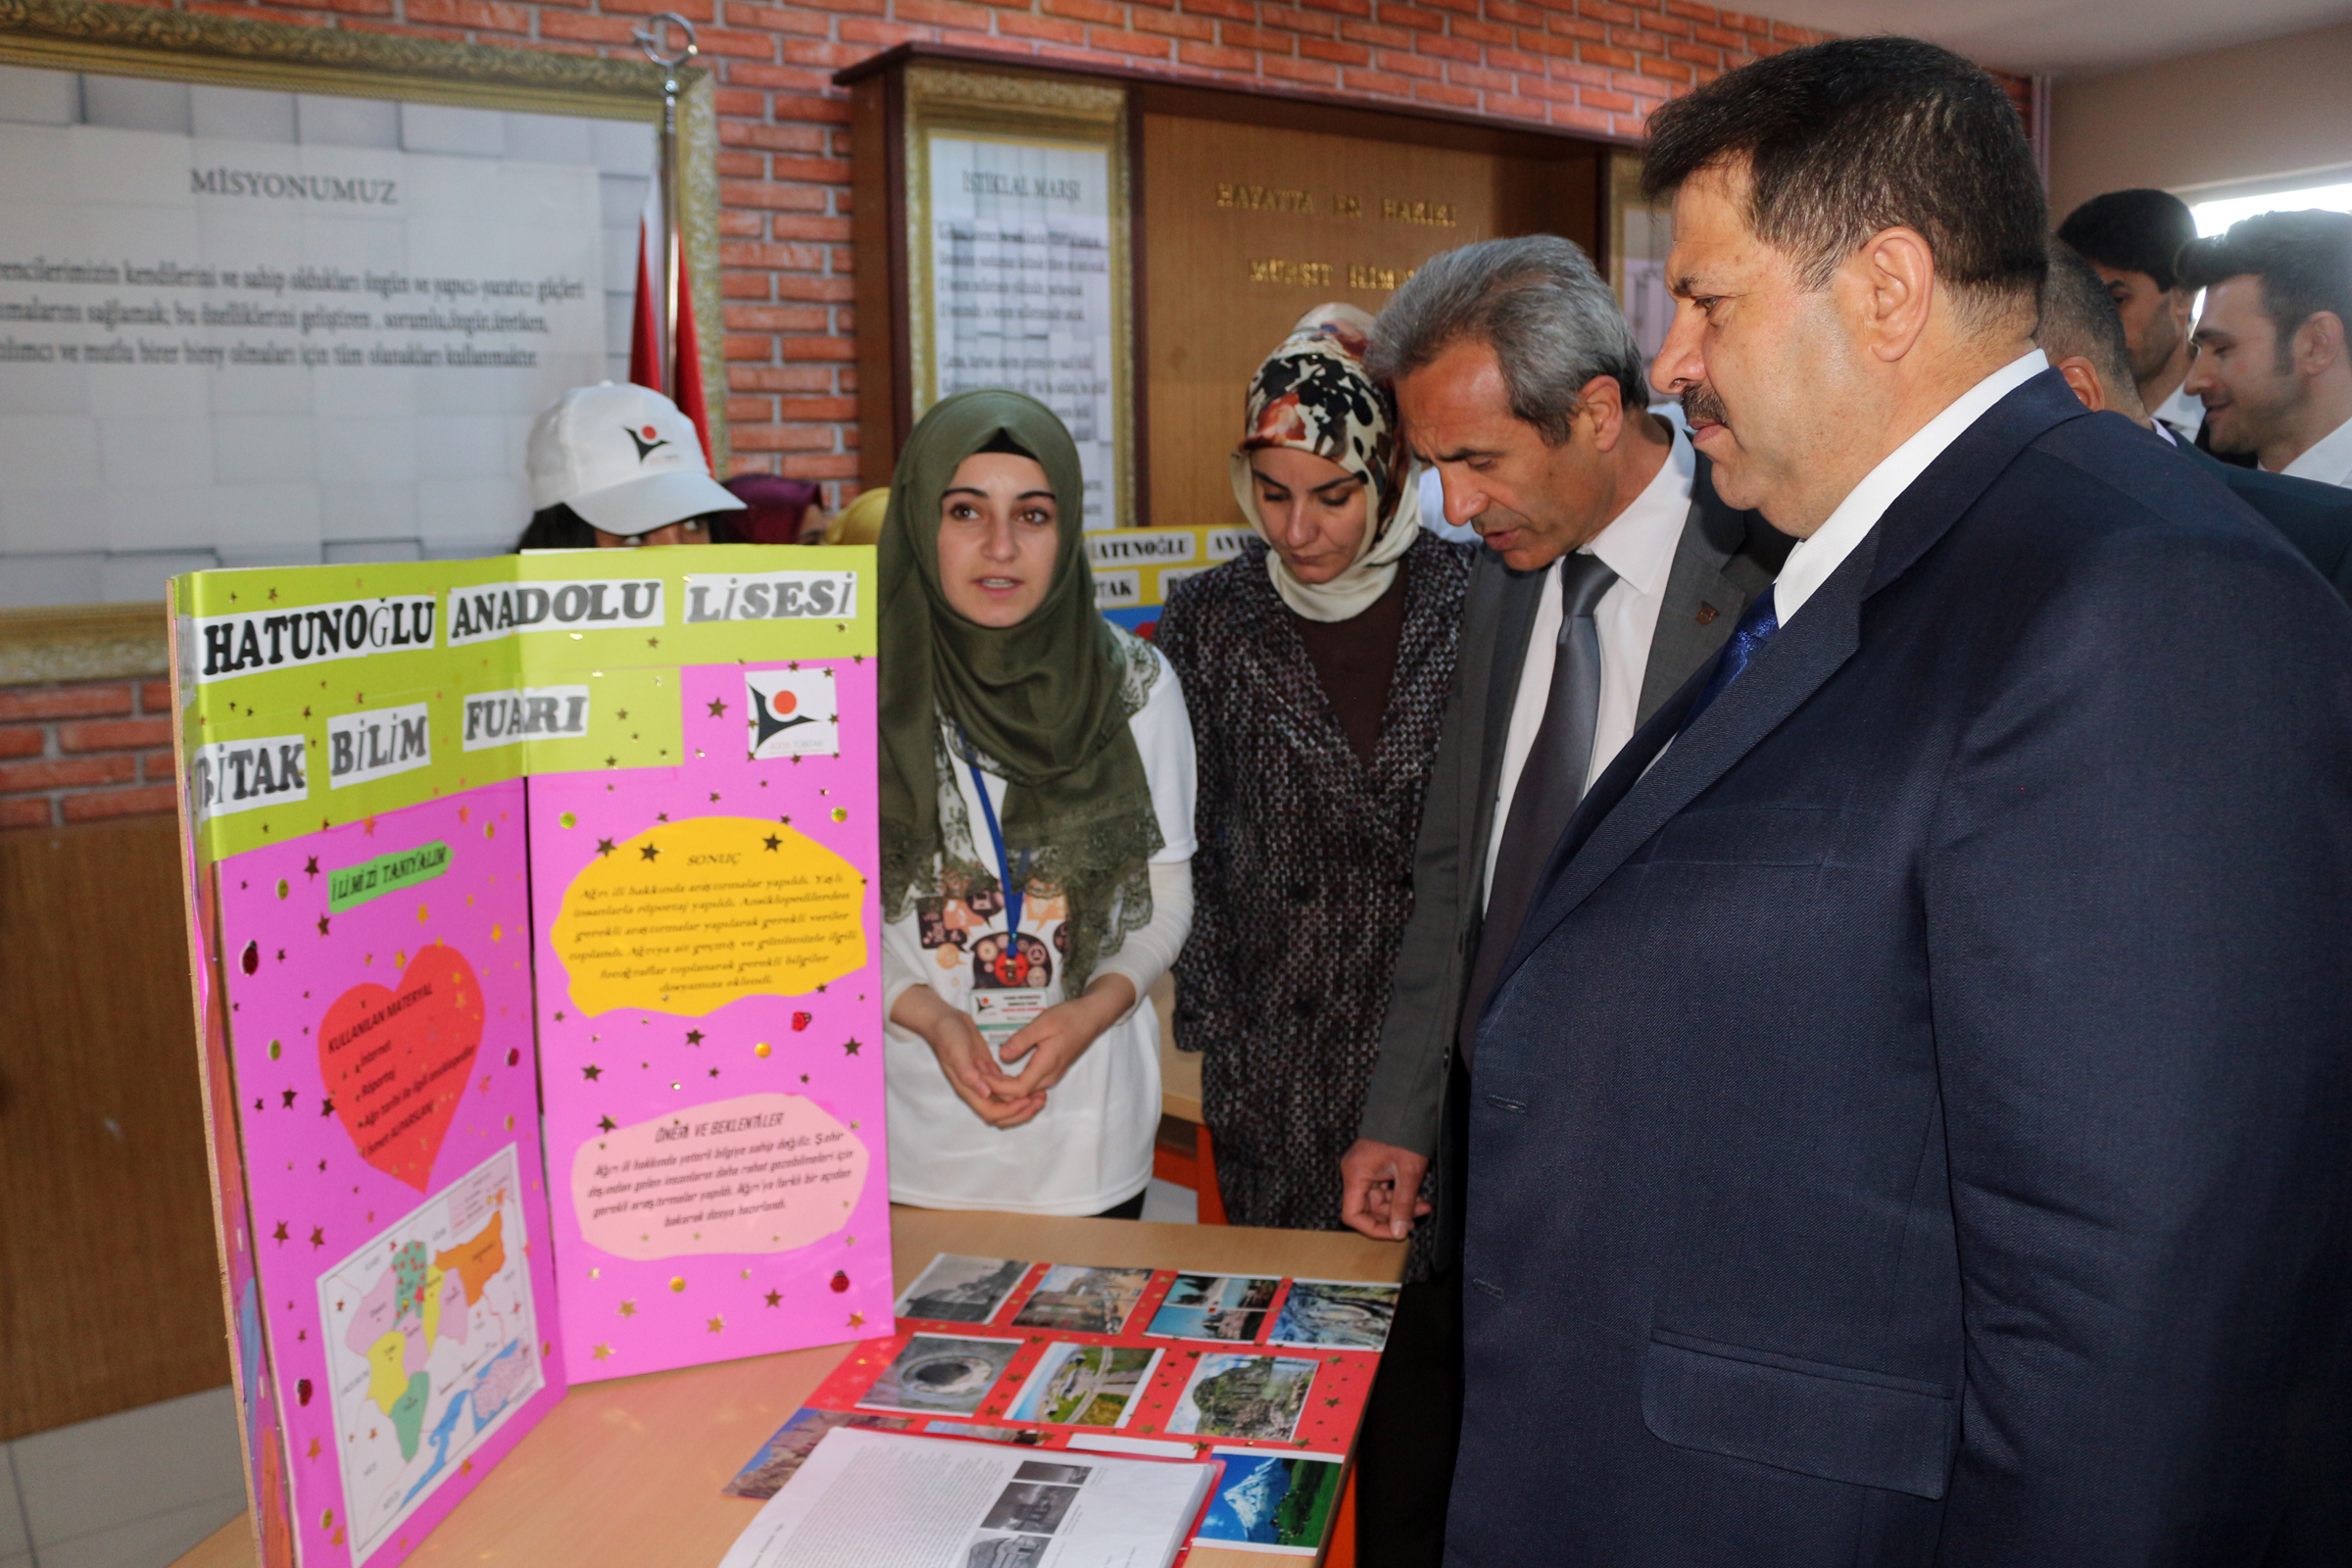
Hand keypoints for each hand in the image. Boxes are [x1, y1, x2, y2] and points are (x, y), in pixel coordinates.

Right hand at [890, 985, 1041, 1128]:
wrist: (944, 1021)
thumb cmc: (947, 1036)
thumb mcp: (956, 1053)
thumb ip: (968, 1074)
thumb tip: (985, 1094)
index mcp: (967, 1089)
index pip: (991, 1113)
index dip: (1010, 1111)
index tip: (1027, 1099)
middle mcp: (976, 1090)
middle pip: (1001, 1113)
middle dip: (1021, 1112)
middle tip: (1040, 1100)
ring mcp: (983, 1081)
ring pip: (1005, 1102)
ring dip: (1022, 1102)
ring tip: (1041, 1094)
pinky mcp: (989, 1071)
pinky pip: (1006, 1087)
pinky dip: (1019, 1089)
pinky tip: (1032, 1080)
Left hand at [993, 975, 1137, 1128]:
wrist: (1092, 1018)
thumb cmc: (1069, 1018)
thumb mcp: (1043, 1023)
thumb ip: (1022, 1040)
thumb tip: (1002, 1056)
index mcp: (1047, 1065)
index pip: (1018, 1090)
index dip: (997, 1087)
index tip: (980, 1074)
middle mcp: (1049, 1076)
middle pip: (1018, 1096)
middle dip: (995, 1088)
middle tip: (977, 1071)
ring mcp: (1051, 1076)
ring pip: (1023, 1092)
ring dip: (1003, 1086)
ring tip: (984, 1070)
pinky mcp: (1051, 1072)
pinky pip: (1029, 1085)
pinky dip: (1012, 1082)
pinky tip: (1000, 1070)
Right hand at [1341, 1137, 1431, 1240]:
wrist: (1407, 1108)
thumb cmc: (1405, 1135)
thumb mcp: (1408, 1173)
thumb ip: (1403, 1205)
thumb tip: (1399, 1232)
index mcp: (1355, 1175)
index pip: (1352, 1215)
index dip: (1373, 1229)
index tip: (1396, 1233)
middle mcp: (1354, 1173)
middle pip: (1368, 1208)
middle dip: (1394, 1216)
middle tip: (1419, 1215)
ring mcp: (1363, 1170)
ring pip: (1378, 1200)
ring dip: (1400, 1206)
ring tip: (1424, 1205)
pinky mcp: (1373, 1167)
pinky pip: (1383, 1189)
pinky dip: (1399, 1195)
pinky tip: (1417, 1196)